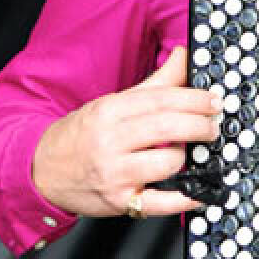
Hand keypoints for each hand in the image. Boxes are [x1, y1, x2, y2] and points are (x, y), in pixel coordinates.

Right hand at [31, 47, 221, 218]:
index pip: (162, 100)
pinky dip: (185, 199)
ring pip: (168, 163)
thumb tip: (184, 56)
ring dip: (187, 157)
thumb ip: (156, 82)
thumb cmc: (84, 133)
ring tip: (188, 152)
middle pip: (167, 128)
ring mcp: (114, 174)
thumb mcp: (114, 102)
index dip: (194, 99)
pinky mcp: (120, 202)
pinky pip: (160, 203)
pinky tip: (199, 193)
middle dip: (199, 125)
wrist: (43, 170)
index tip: (214, 101)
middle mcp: (110, 141)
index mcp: (111, 111)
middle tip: (213, 125)